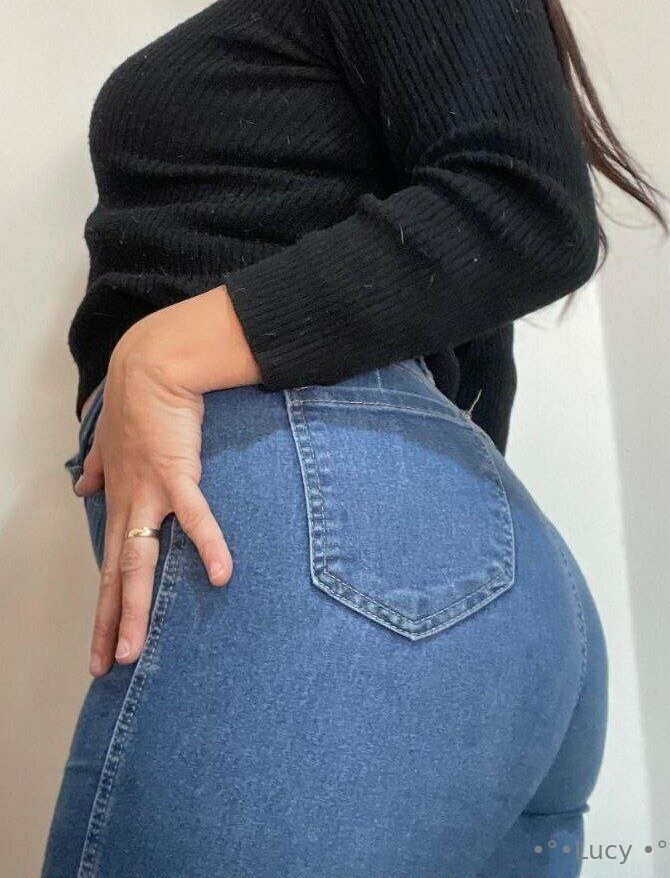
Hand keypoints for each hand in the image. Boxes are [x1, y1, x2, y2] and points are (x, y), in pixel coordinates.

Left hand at [75, 346, 233, 677]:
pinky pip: (194, 517)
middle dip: (110, 624)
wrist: (150, 367)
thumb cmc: (134, 402)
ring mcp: (150, 494)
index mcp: (120, 501)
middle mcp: (129, 506)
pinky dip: (208, 544)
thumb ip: (97, 467)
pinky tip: (222, 574)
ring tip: (133, 649)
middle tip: (106, 667)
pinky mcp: (176, 475)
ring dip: (135, 607)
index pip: (109, 567)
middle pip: (117, 576)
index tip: (101, 647)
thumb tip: (81, 484)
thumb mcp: (108, 441)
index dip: (104, 609)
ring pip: (138, 561)